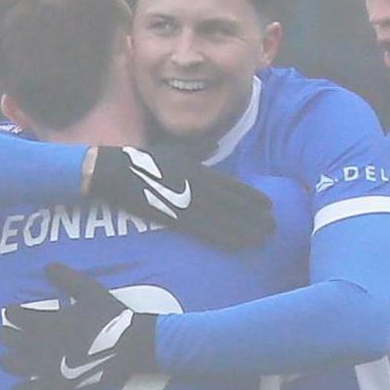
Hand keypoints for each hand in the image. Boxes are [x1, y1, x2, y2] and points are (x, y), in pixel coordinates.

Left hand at [0, 263, 154, 389]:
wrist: (132, 346)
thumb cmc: (111, 317)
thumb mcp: (90, 290)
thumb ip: (67, 278)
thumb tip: (47, 266)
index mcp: (51, 322)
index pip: (20, 317)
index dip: (12, 313)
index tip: (9, 311)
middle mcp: (45, 345)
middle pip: (14, 341)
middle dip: (5, 335)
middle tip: (3, 333)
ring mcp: (52, 367)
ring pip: (17, 366)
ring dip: (7, 361)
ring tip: (5, 359)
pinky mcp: (61, 385)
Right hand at [85, 145, 274, 249]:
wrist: (115, 172)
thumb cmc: (142, 160)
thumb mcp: (173, 150)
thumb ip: (197, 150)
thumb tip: (214, 143)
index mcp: (197, 170)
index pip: (232, 186)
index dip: (252, 197)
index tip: (269, 206)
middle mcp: (197, 186)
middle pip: (233, 204)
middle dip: (254, 217)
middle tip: (274, 227)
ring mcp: (187, 202)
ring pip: (223, 219)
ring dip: (245, 230)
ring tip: (263, 238)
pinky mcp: (175, 218)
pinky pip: (205, 231)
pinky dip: (224, 239)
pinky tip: (238, 246)